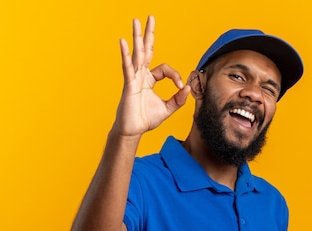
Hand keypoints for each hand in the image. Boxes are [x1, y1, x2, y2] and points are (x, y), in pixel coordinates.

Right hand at [111, 16, 190, 137]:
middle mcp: (140, 76)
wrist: (133, 131)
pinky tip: (123, 42)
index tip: (180, 86)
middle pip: (146, 50)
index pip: (164, 69)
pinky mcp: (128, 85)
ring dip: (137, 37)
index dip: (175, 75)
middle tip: (149, 17)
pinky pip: (128, 67)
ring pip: (137, 54)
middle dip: (148, 34)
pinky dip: (125, 55)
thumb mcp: (167, 109)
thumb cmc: (145, 120)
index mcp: (149, 80)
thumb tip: (188, 88)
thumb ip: (178, 99)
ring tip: (136, 21)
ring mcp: (133, 78)